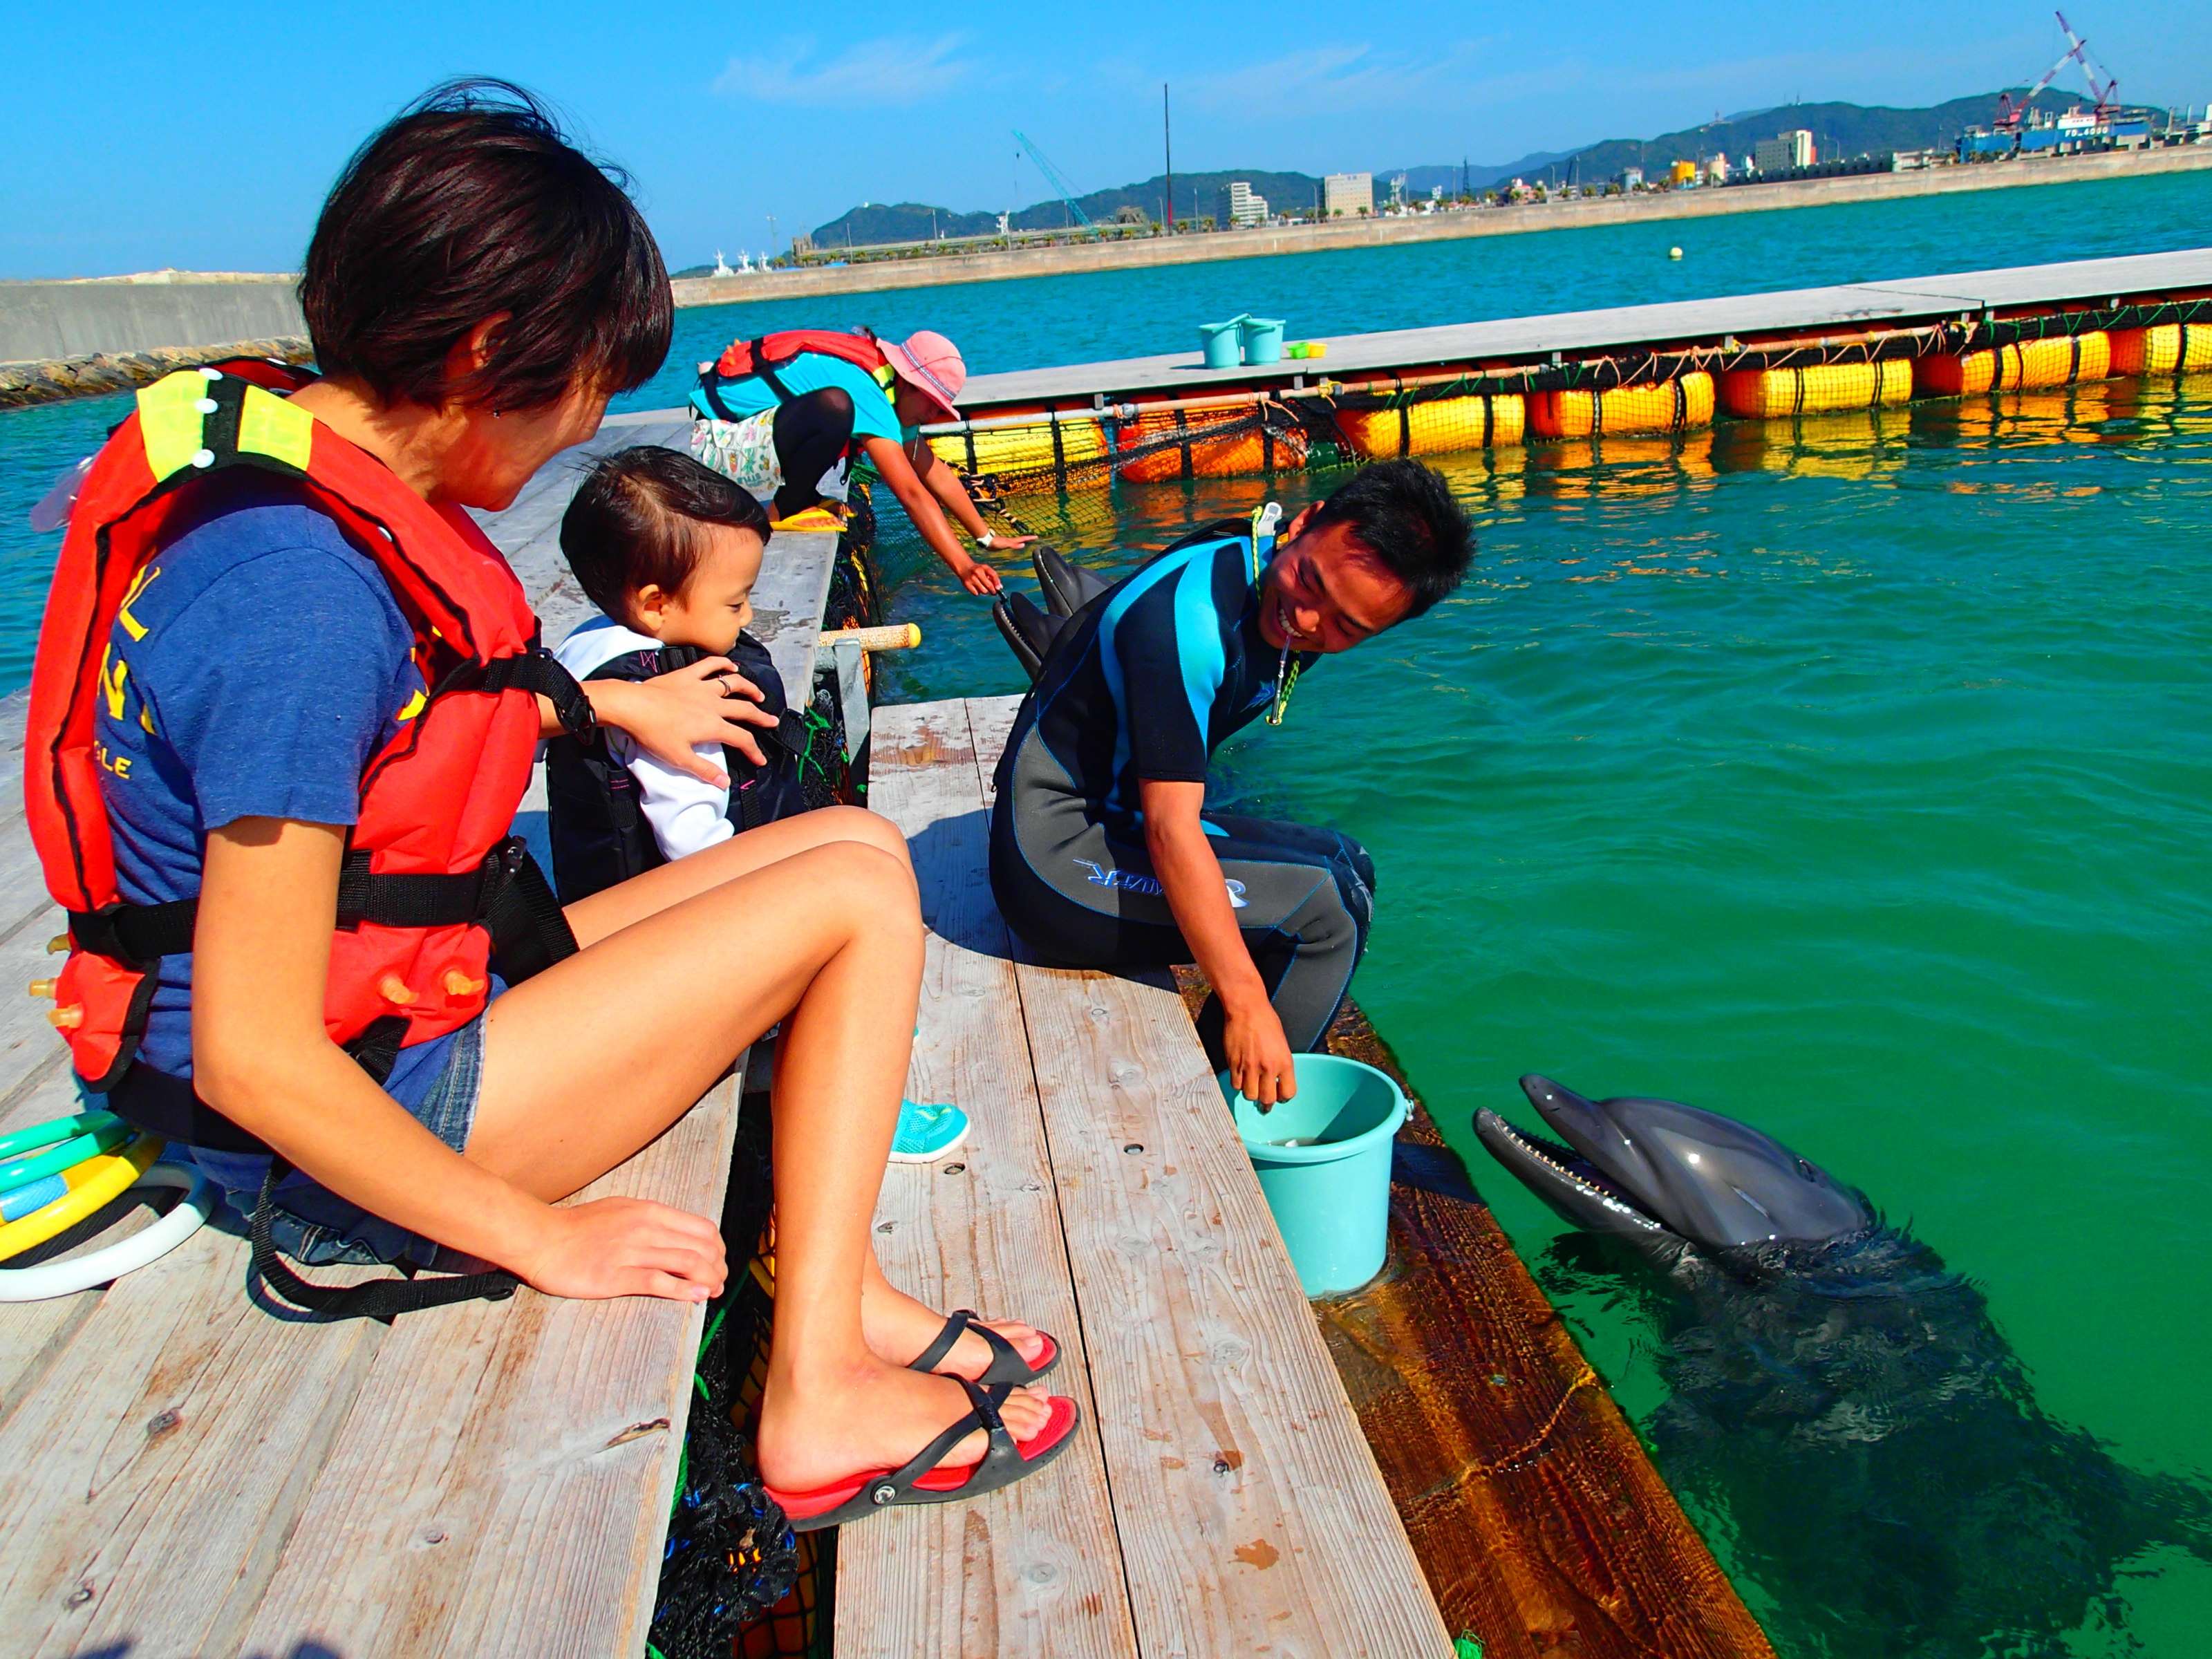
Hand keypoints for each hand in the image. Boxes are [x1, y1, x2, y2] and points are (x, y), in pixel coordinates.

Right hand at [510, 1196, 727, 1301]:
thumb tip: (677, 1235)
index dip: (718, 1248)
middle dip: (718, 1267)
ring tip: (714, 1292)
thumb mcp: (621, 1210)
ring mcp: (632, 1252)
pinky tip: (696, 1298)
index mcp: (650, 1212)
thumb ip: (650, 1220)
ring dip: (708, 1280)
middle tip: (720, 1282)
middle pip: (701, 1247)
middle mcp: (646, 1228)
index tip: (719, 1262)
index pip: (702, 1228)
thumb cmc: (579, 1227)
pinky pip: (658, 1282)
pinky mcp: (616, 1276)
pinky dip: (683, 1291)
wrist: (542, 1239)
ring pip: (687, 1263)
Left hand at [589, 659, 775, 780]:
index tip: (761, 760)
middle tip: (772, 722)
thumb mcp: (679, 758)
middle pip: (744, 710)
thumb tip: (725, 783)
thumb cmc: (654, 734)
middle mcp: (713, 705)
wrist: (632, 706)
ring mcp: (702, 687)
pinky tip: (731, 666)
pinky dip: (723, 663)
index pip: (741, 739)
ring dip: (749, 688)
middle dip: (761, 718)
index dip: (754, 750)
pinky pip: (710, 665)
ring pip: (733, 684)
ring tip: (758, 695)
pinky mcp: (688, 675)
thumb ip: (704, 770)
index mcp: (712, 726)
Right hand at [949, 555, 1003, 595]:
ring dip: (985, 591)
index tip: (998, 588)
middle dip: (993, 590)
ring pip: (983, 591)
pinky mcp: (967, 584)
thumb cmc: (978, 570)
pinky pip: (976, 593)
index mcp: (984, 567)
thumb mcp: (986, 570)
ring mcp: (972, 578)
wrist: (964, 567)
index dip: (997, 582)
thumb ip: (993, 577)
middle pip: (989, 586)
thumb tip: (1000, 587)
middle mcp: (977, 572)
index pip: (993, 574)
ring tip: (982, 587)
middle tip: (993, 592)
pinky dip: (978, 592)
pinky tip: (976, 587)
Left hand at [985, 532, 1036, 549]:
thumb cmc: (997, 543)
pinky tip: (1015, 545)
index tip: (1036, 536)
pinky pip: (1012, 544)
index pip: (1023, 539)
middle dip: (1028, 538)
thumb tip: (1023, 545)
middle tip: (1034, 538)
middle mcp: (1011, 541)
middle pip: (1021, 539)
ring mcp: (1007, 542)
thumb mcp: (1007, 544)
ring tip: (1026, 542)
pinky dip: (1016, 544)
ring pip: (1017, 541)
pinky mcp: (1003, 545)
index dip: (1030, 538)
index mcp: (1013, 541)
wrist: (987, 541)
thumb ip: (1014, 545)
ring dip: (1022, 541)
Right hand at [1222, 998, 1298, 1109]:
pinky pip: (1236, 1085)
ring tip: (1252, 1085)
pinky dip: (1239, 1084)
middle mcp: (1268, 1067)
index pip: (1288, 1093)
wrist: (1247, 1009)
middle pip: (1267, 1099)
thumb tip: (1276, 1080)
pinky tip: (1241, 1076)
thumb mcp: (1282, 1044)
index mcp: (1284, 1062)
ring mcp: (1249, 1067)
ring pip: (1250, 1095)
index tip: (1280, 1095)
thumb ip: (1281, 1064)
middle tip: (1264, 1099)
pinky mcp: (1234, 1064)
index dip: (1283, 1097)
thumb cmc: (1267, 1022)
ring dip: (1251, 1093)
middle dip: (1266, 1102)